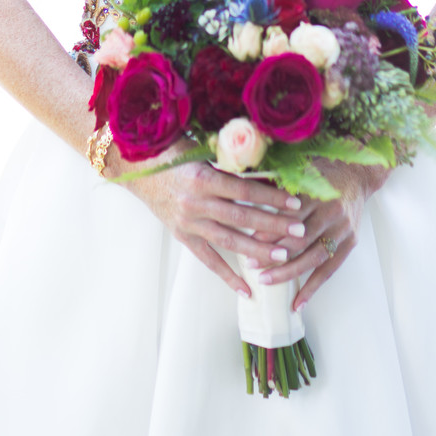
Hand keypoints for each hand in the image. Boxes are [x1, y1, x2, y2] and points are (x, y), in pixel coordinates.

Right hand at [121, 151, 308, 298]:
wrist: (134, 168)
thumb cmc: (170, 150)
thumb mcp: (198, 147)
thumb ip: (227, 155)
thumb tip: (264, 155)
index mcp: (202, 177)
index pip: (245, 189)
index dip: (271, 196)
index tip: (295, 201)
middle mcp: (196, 202)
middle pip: (242, 217)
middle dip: (273, 225)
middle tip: (300, 232)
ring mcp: (188, 222)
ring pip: (229, 241)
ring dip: (258, 250)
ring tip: (283, 257)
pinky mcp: (183, 236)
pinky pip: (208, 260)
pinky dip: (227, 276)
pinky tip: (247, 289)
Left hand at [252, 161, 391, 308]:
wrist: (358, 175)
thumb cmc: (324, 171)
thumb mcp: (303, 170)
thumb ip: (278, 182)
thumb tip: (244, 187)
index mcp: (317, 193)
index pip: (290, 216)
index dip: (270, 230)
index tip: (249, 240)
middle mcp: (332, 212)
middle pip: (300, 239)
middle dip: (274, 255)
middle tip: (252, 266)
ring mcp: (343, 230)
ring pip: (313, 257)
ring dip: (289, 273)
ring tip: (266, 282)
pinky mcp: (350, 243)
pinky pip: (330, 270)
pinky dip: (313, 288)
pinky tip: (298, 303)